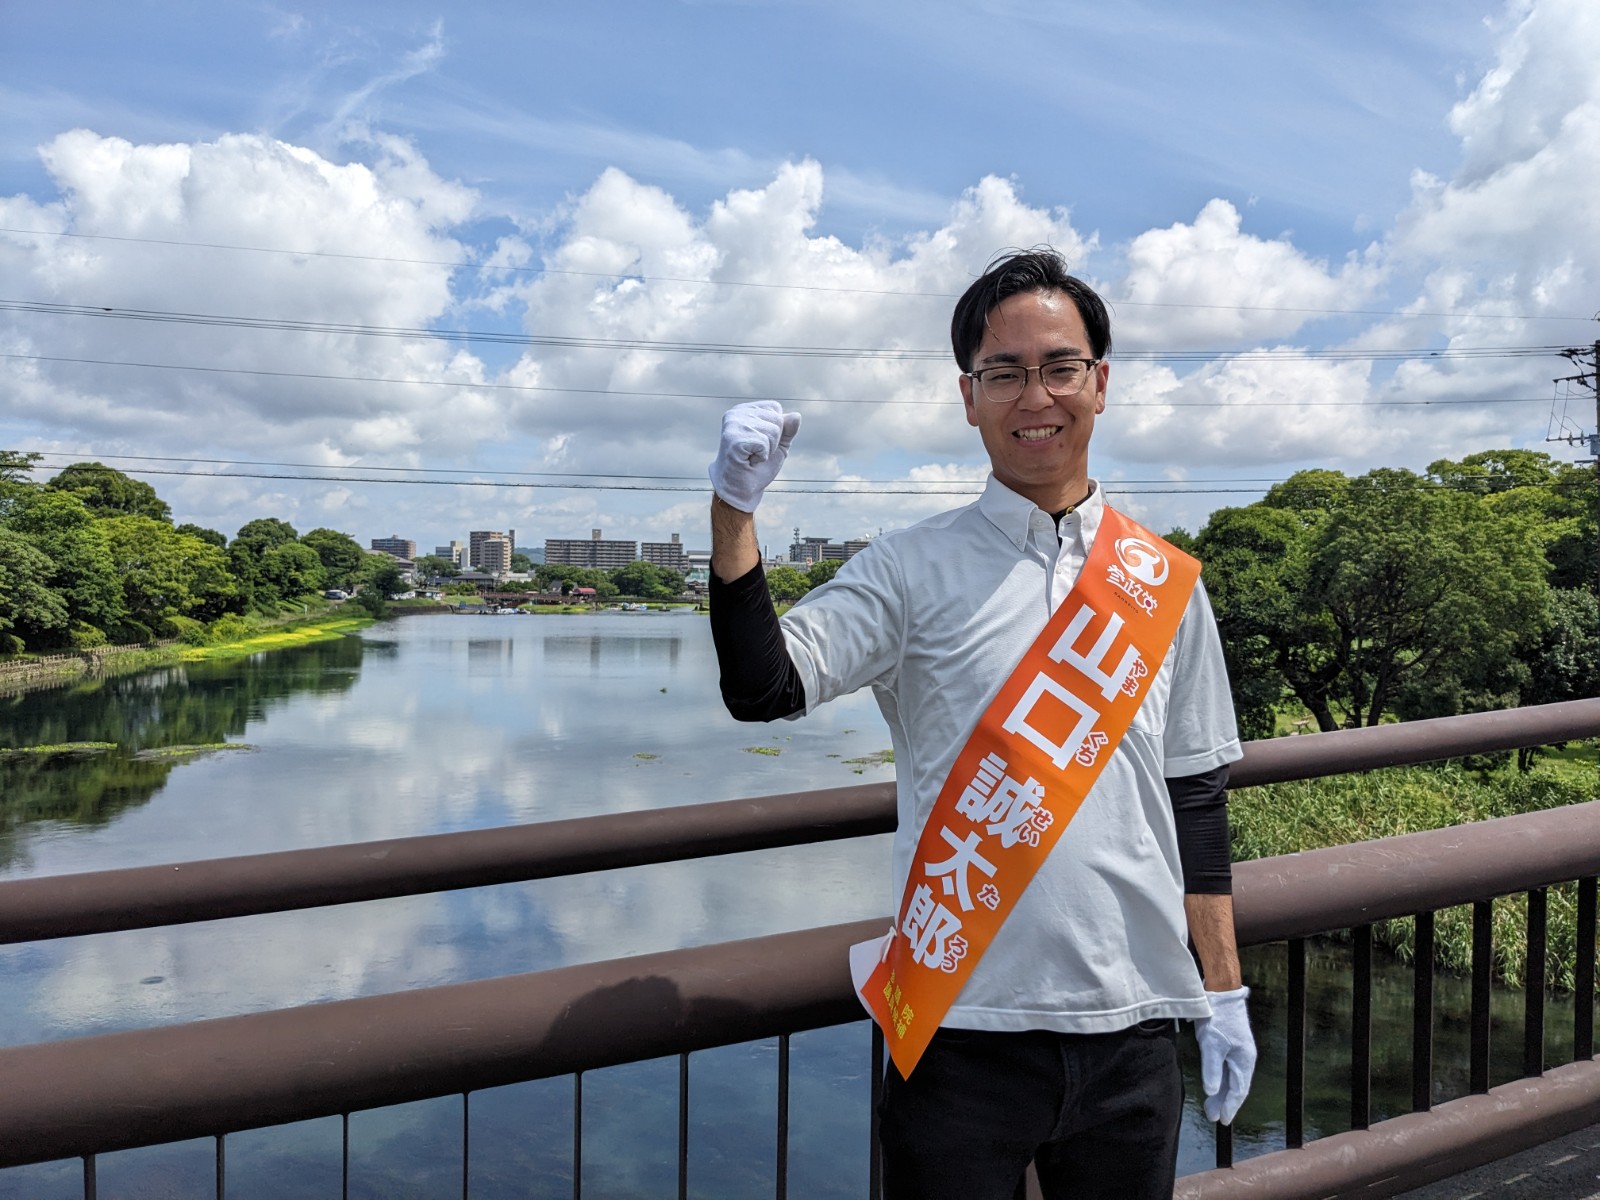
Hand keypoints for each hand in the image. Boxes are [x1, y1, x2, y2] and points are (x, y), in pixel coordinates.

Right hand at [709, 401, 800, 512]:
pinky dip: (762, 456)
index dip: (776, 431)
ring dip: (767, 450)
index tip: (760, 444)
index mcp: (744, 410)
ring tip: (751, 457)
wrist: (741, 489)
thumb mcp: (778, 445)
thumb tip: (796, 416)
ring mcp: (733, 425)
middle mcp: (736, 413)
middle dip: (773, 441)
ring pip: (772, 431)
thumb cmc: (758, 467)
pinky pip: (764, 443)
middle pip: (776, 419)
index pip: (775, 408)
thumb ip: (788, 430)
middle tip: (756, 453)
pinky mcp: (733, 439)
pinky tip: (748, 461)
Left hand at [1195, 986, 1254, 1124]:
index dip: (1230, 1106)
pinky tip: (1214, 1084)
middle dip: (1224, 1102)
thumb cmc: (1217, 1017)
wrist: (1221, 991)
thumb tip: (1212, 1092)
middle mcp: (1244, 1057)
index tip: (1222, 1120)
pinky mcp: (1230, 1043)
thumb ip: (1212, 1069)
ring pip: (1231, 1077)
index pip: (1238, 1090)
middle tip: (1212, 1116)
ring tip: (1211, 1106)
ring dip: (1221, 1091)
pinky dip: (1221, 1078)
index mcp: (1244, 1060)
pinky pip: (1227, 1067)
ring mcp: (1238, 1050)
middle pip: (1236, 1085)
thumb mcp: (1211, 1044)